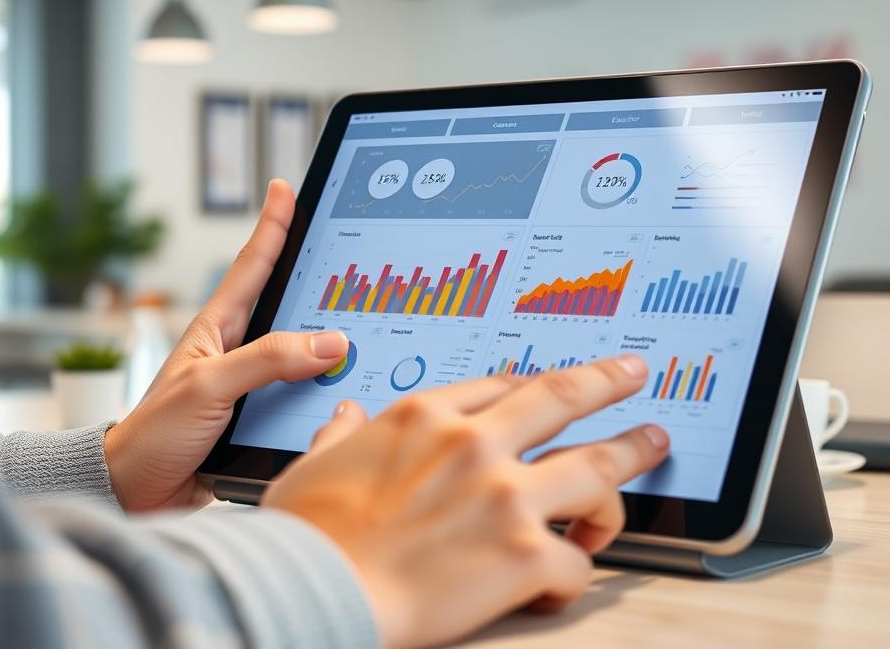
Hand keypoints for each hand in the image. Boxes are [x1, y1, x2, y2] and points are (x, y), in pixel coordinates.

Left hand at [104, 180, 349, 510]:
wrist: (136, 491)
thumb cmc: (156, 432)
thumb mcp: (210, 387)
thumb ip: (267, 361)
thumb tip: (330, 341)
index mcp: (217, 329)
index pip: (251, 266)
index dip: (271, 226)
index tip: (285, 188)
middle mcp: (237, 350)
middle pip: (288, 305)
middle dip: (320, 279)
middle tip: (355, 253)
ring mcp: (250, 384)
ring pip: (302, 354)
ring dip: (332, 345)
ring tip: (371, 326)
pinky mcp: (261, 418)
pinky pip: (302, 395)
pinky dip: (326, 391)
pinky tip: (349, 392)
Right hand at [263, 356, 668, 648]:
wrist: (315, 587)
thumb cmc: (310, 532)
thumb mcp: (316, 464)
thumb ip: (339, 434)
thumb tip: (344, 415)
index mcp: (425, 416)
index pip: (500, 387)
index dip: (534, 388)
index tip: (550, 387)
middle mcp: (474, 443)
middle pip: (562, 399)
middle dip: (606, 382)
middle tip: (632, 372)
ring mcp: (505, 495)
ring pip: (595, 468)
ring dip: (629, 460)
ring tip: (650, 449)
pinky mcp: (524, 554)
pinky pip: (576, 563)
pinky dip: (576, 572)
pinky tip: (560, 583)